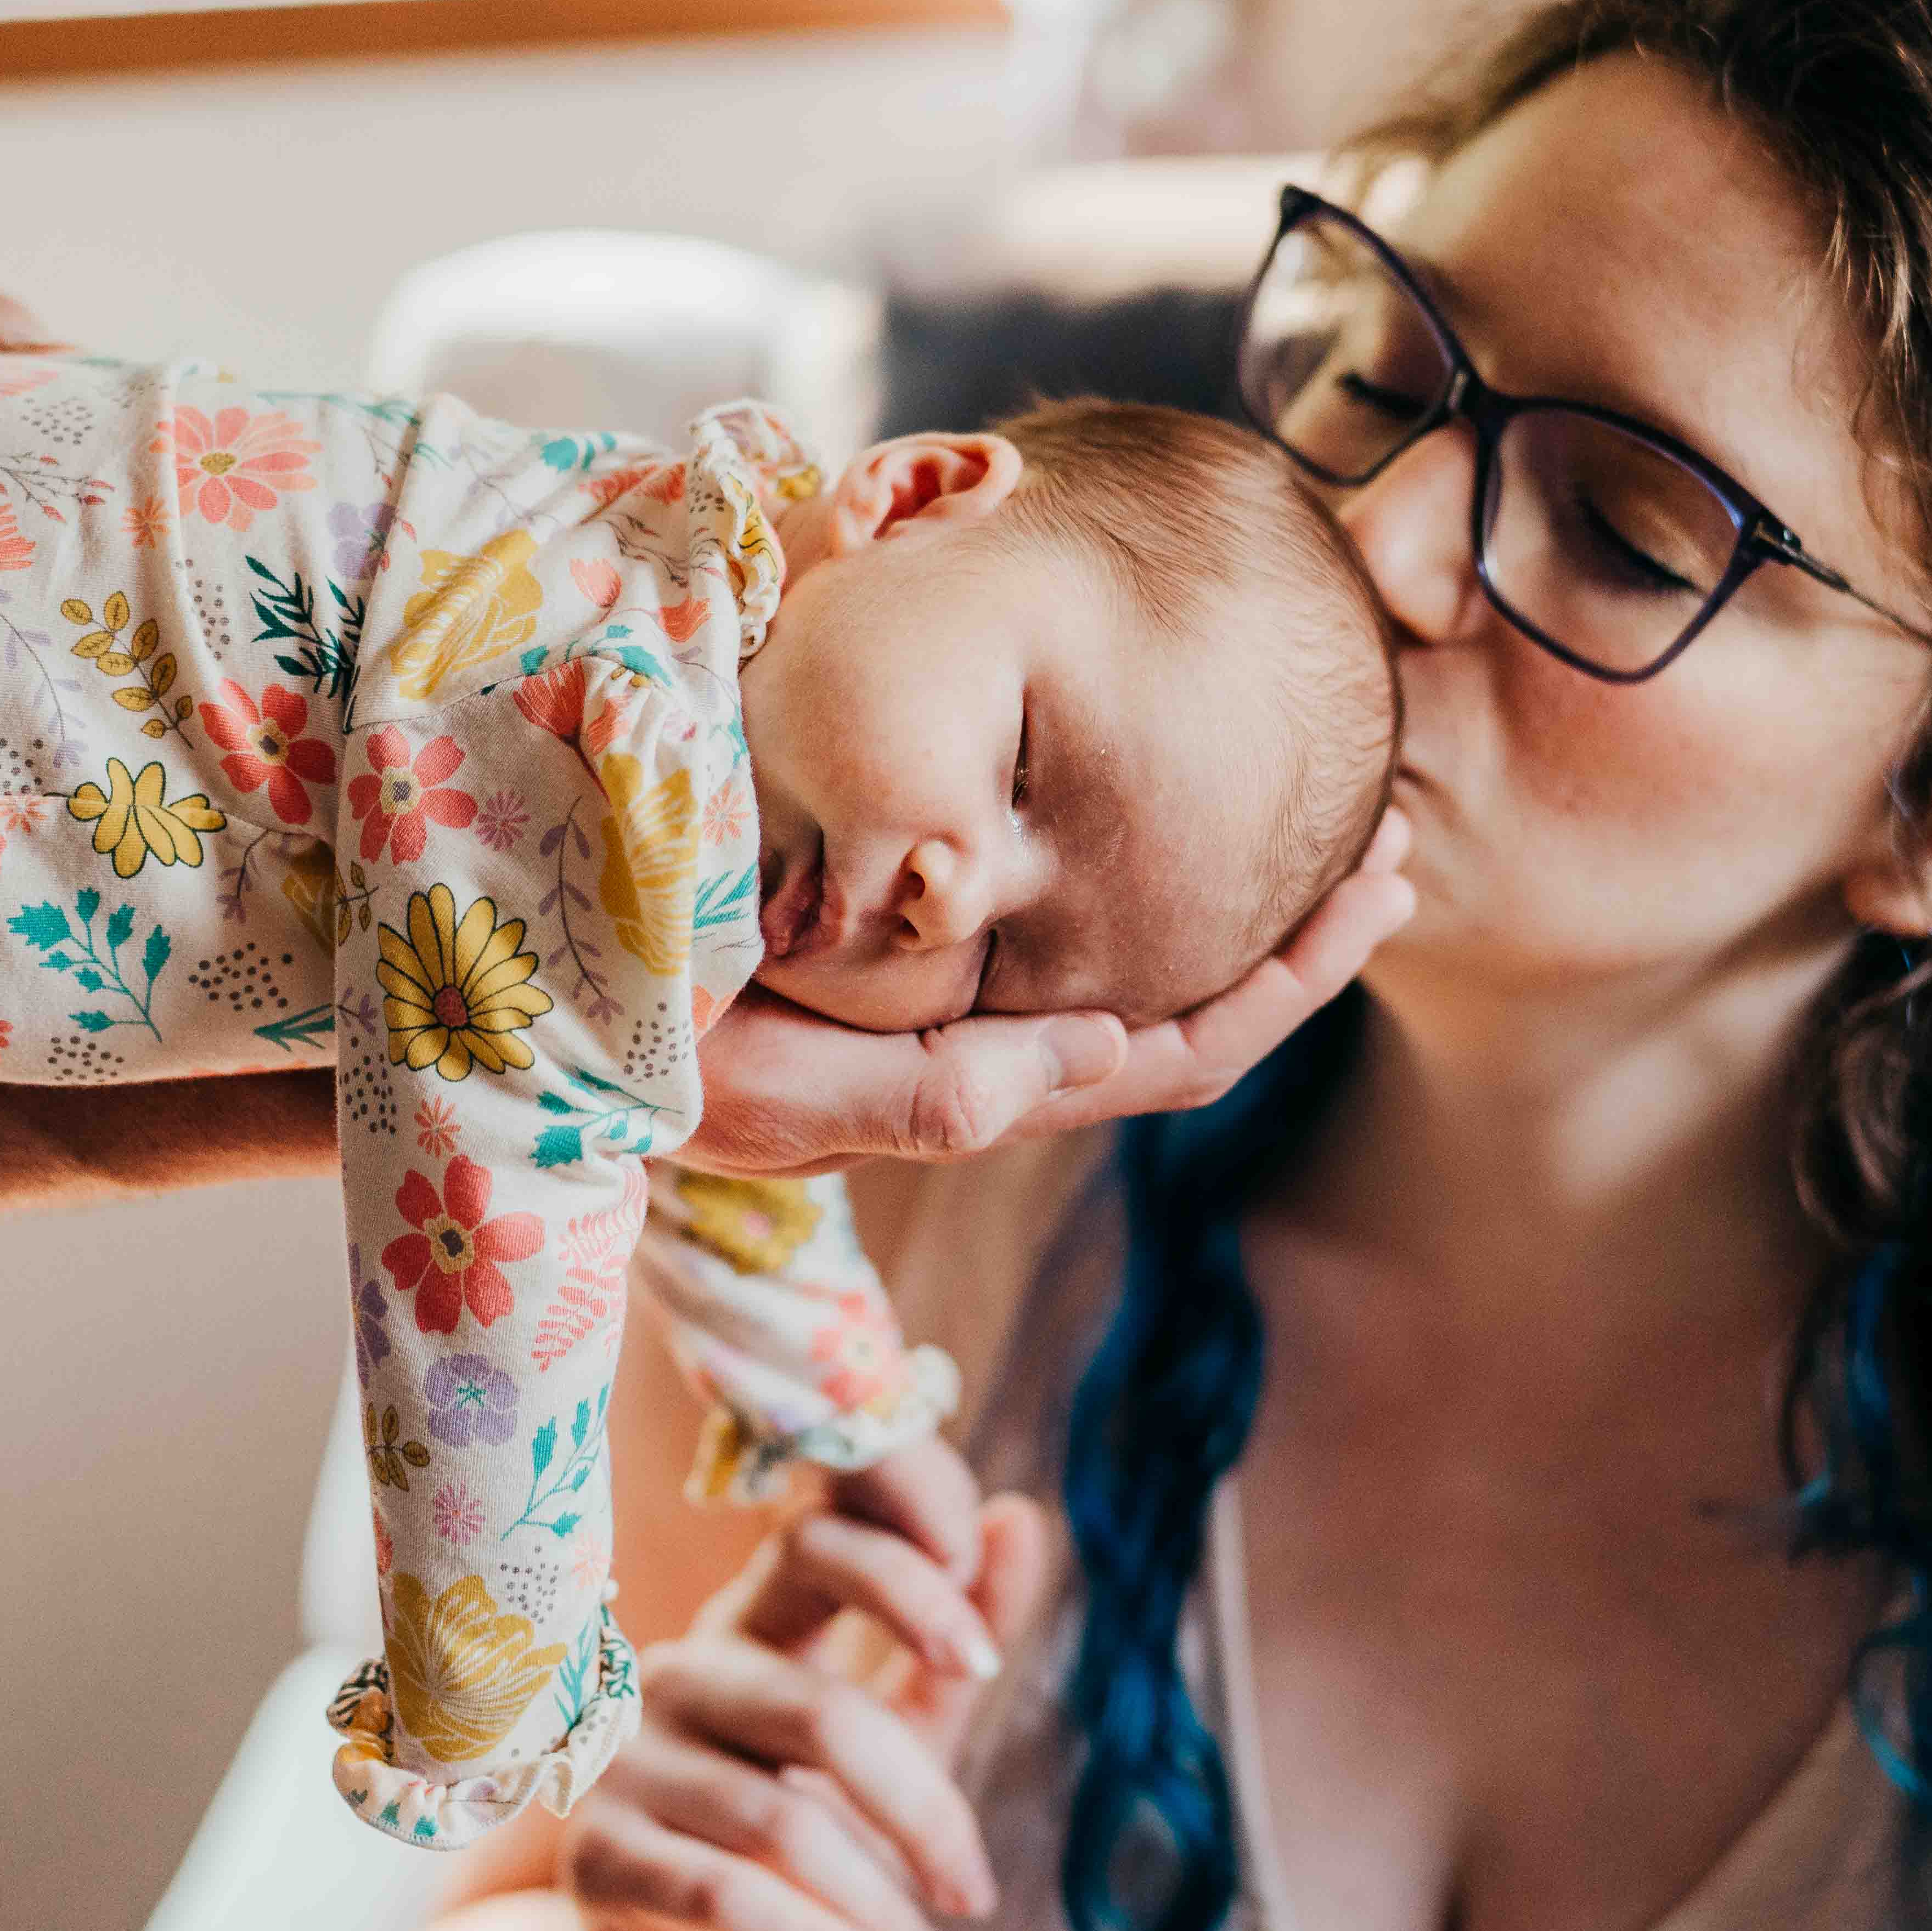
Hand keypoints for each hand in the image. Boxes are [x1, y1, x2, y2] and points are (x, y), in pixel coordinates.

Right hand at [562, 1493, 1052, 1930]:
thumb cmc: (811, 1861)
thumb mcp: (895, 1752)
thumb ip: (948, 1649)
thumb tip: (1021, 1518)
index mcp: (749, 1625)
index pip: (813, 1542)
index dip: (901, 1570)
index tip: (983, 1656)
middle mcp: (674, 1674)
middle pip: (822, 1713)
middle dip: (922, 1816)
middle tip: (975, 1895)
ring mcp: (623, 1764)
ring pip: (781, 1822)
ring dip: (878, 1908)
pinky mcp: (595, 1859)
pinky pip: (728, 1896)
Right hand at [676, 807, 1412, 1175]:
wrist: (532, 1038)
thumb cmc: (633, 1056)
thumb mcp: (769, 1093)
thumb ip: (926, 1090)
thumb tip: (1098, 1056)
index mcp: (966, 1087)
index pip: (1174, 1051)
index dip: (1291, 980)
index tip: (1378, 887)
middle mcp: (982, 1060)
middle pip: (1188, 1020)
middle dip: (1302, 942)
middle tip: (1399, 842)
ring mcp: (952, 1017)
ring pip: (1137, 980)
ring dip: (1241, 917)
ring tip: (1333, 838)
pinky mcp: (912, 969)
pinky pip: (1063, 947)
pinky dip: (1142, 896)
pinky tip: (1172, 840)